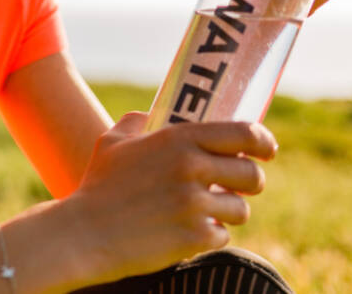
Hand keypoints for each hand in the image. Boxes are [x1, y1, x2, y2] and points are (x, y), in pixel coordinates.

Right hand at [65, 112, 275, 283]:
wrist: (85, 232)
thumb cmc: (98, 185)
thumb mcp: (112, 143)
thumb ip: (135, 122)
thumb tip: (149, 115)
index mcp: (178, 139)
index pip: (245, 133)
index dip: (263, 142)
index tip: (266, 150)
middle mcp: (192, 168)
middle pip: (251, 175)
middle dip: (247, 183)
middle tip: (231, 187)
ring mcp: (196, 204)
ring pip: (240, 209)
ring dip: (225, 212)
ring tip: (198, 212)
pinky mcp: (196, 237)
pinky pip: (222, 236)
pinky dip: (208, 236)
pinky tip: (183, 232)